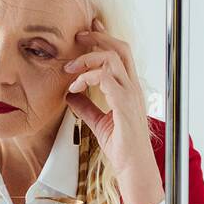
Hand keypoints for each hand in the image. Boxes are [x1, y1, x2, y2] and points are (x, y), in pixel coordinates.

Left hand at [64, 18, 164, 203]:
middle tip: (77, 37)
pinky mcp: (124, 104)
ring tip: (70, 69)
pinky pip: (104, 77)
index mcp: (129, 90)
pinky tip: (75, 87)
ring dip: (86, 59)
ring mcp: (130, 95)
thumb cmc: (122, 150)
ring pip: (110, 58)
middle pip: (119, 48)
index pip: (120, 54)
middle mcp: (132, 88)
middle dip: (97, 37)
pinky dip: (86, 77)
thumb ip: (86, 107)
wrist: (133, 169)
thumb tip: (70, 96)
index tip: (86, 35)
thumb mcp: (99, 123)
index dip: (104, 39)